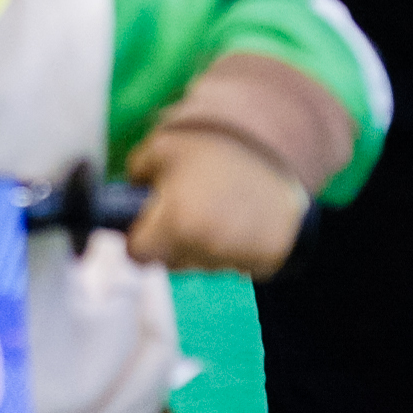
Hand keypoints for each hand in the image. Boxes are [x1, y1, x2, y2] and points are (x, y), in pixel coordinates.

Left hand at [123, 127, 307, 279]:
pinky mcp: (258, 265)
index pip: (137, 254)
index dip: (138, 238)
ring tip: (218, 206)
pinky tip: (238, 220)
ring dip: (201, 242)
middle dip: (170, 239)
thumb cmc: (221, 154)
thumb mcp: (168, 146)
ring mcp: (231, 260)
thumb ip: (136, 169)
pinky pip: (229, 263)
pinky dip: (230, 247)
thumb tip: (128, 192)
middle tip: (187, 207)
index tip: (147, 223)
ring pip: (199, 262)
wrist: (284, 164)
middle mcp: (201, 248)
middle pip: (169, 261)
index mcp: (174, 223)